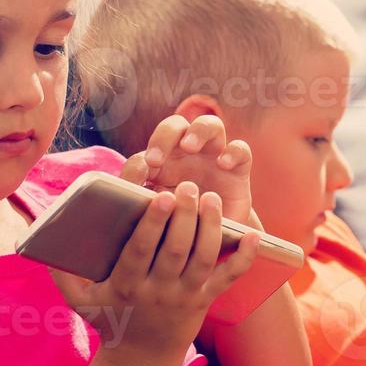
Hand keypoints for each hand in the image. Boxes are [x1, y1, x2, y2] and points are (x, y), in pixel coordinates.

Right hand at [49, 182, 261, 365]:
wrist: (141, 358)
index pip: (141, 251)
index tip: (159, 195)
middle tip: (189, 186)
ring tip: (212, 198)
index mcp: (126, 286)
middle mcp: (158, 291)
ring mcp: (185, 296)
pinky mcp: (206, 299)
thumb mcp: (79, 300)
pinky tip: (254, 234)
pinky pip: (229, 278)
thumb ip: (62, 272)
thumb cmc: (109, 317)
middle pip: (176, 250)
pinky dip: (244, 257)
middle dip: (185, 216)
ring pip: (203, 259)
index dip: (152, 224)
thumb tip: (43, 237)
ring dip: (211, 227)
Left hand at [120, 114, 255, 224]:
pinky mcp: (238, 167)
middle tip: (155, 160)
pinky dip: (233, 152)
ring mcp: (215, 156)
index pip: (145, 153)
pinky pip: (240, 150)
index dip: (139, 163)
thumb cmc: (182, 227)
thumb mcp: (162, 219)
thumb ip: (144, 204)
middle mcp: (188, 153)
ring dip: (197, 131)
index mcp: (162, 163)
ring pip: (209, 125)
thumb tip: (125, 196)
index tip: (137, 178)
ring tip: (189, 146)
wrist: (215, 241)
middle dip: (163, 137)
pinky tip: (223, 163)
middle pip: (175, 126)